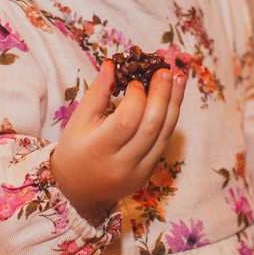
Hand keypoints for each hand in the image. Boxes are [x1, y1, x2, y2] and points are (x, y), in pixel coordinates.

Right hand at [50, 62, 185, 222]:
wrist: (78, 191)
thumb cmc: (75, 150)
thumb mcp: (78, 121)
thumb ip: (97, 93)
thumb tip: (112, 63)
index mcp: (98, 151)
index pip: (126, 122)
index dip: (136, 99)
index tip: (135, 82)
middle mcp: (121, 164)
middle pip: (150, 128)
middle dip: (162, 95)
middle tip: (165, 70)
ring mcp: (138, 172)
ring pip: (163, 135)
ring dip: (174, 104)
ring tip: (178, 79)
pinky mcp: (148, 174)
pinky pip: (163, 143)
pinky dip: (170, 120)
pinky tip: (173, 100)